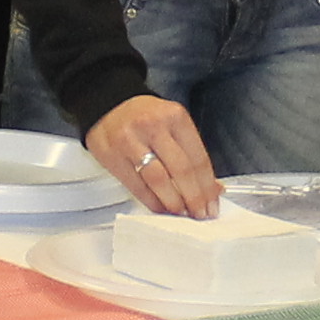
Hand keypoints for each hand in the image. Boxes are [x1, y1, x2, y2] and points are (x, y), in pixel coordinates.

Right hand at [87, 96, 219, 214]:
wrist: (106, 105)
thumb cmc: (144, 117)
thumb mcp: (172, 123)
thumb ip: (191, 153)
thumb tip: (212, 187)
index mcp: (174, 116)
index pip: (198, 157)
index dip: (208, 186)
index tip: (212, 204)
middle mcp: (153, 127)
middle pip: (181, 170)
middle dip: (194, 198)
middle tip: (200, 214)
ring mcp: (130, 141)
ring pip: (159, 181)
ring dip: (174, 203)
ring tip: (182, 213)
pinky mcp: (113, 157)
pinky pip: (138, 187)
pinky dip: (152, 202)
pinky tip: (161, 208)